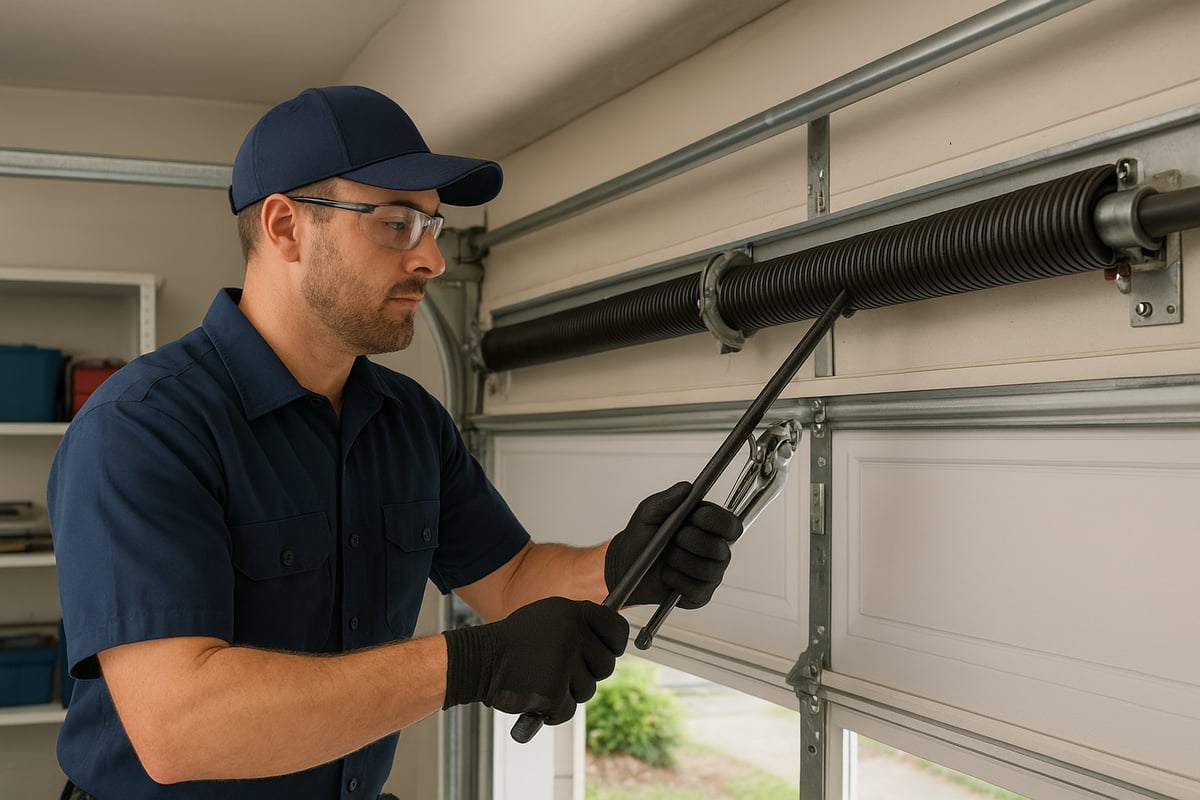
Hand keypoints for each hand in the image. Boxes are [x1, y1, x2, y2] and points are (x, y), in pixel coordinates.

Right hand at [442, 597, 627, 724]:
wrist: (480, 658)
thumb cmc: (513, 640)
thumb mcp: (550, 617)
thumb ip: (580, 625)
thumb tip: (610, 642)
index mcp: (574, 613)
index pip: (617, 630)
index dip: (614, 644)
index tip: (608, 651)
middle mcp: (573, 635)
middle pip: (606, 665)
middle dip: (588, 673)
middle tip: (564, 671)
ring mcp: (565, 664)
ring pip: (588, 690)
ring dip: (569, 692)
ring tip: (544, 679)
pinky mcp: (554, 692)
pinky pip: (569, 709)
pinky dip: (554, 710)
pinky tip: (538, 696)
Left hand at [605, 481, 742, 608]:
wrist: (626, 566)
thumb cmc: (641, 537)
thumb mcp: (649, 512)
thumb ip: (667, 499)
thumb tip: (686, 487)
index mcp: (708, 527)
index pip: (730, 525)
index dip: (715, 521)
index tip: (694, 518)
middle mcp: (715, 550)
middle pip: (720, 548)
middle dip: (692, 542)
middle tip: (674, 539)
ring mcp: (710, 574)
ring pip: (707, 570)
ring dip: (680, 562)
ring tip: (666, 557)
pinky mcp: (701, 594)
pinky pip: (696, 589)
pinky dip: (675, 580)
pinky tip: (667, 574)